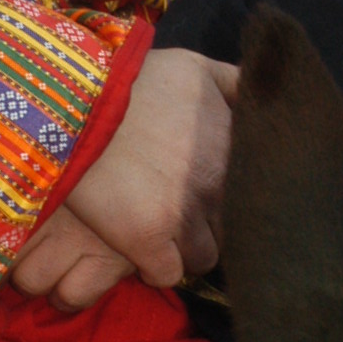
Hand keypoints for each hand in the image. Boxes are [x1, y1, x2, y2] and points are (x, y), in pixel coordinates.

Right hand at [11, 49, 238, 302]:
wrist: (77, 102)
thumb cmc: (135, 81)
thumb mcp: (195, 67)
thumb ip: (238, 84)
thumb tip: (265, 94)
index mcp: (233, 148)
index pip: (257, 195)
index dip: (235, 198)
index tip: (213, 192)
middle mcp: (217, 186)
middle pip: (233, 230)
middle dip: (213, 225)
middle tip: (185, 213)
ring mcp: (184, 217)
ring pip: (203, 257)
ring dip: (186, 249)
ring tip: (164, 232)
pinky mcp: (147, 240)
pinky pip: (166, 274)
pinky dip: (155, 266)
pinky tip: (142, 249)